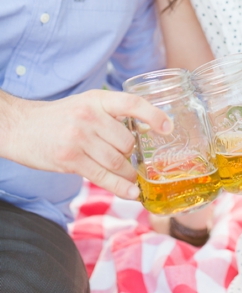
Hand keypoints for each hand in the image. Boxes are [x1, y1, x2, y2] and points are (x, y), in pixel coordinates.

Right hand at [4, 90, 170, 199]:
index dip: (154, 115)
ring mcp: (79, 139)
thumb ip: (113, 113)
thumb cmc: (60, 117)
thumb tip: (148, 127)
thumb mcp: (87, 104)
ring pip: (117, 161)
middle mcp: (89, 117)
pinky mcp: (70, 160)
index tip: (168, 127)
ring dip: (128, 172)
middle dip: (132, 153)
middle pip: (127, 141)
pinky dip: (120, 187)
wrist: (21, 127)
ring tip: (130, 176)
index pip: (133, 103)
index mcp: (98, 100)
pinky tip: (132, 193)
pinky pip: (102, 176)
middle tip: (128, 157)